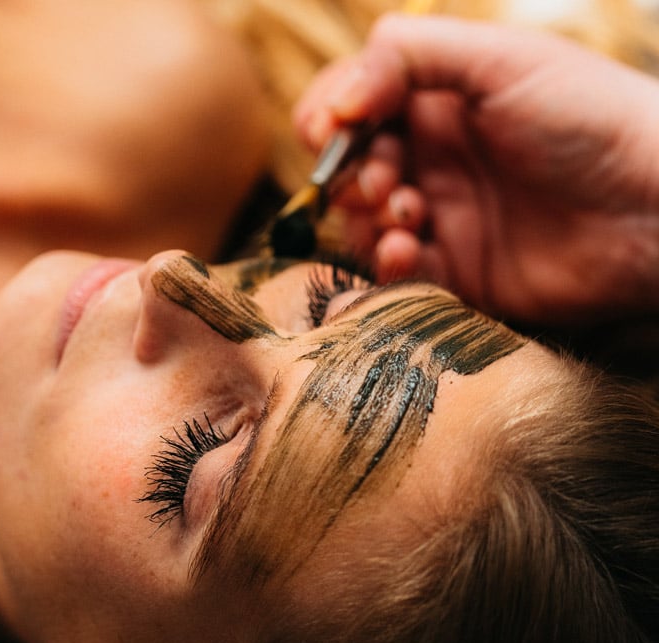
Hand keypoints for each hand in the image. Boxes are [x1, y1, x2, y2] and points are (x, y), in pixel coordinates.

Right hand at [295, 15, 658, 323]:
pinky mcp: (454, 272)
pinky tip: (409, 252)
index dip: (328, 118)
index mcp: (437, 101)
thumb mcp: (501, 60)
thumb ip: (408, 57)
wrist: (655, 210)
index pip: (352, 106)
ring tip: (407, 215)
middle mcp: (432, 158)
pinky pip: (396, 272)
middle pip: (349, 170)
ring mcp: (442, 217)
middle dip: (353, 175)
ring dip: (369, 220)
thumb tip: (337, 103)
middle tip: (389, 182)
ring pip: (364, 224)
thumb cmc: (589, 119)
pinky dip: (389, 263)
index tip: (332, 132)